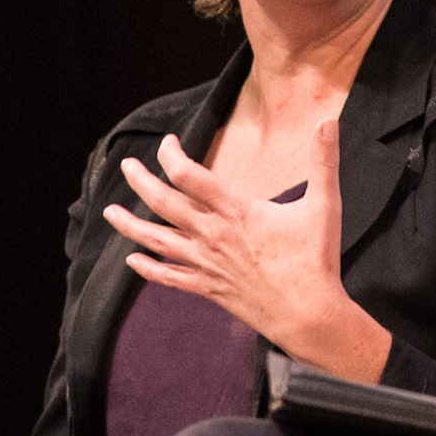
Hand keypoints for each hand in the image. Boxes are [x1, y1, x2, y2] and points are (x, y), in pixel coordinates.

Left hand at [103, 126, 388, 380]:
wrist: (308, 315)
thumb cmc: (316, 260)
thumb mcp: (325, 205)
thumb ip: (323, 161)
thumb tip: (327, 121)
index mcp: (236, 210)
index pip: (189, 174)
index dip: (171, 155)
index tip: (168, 144)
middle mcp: (213, 235)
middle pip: (164, 202)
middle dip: (140, 181)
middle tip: (126, 166)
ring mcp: (207, 263)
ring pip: (157, 240)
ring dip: (130, 225)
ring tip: (109, 212)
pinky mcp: (208, 288)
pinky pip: (169, 277)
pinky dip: (148, 268)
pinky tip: (132, 260)